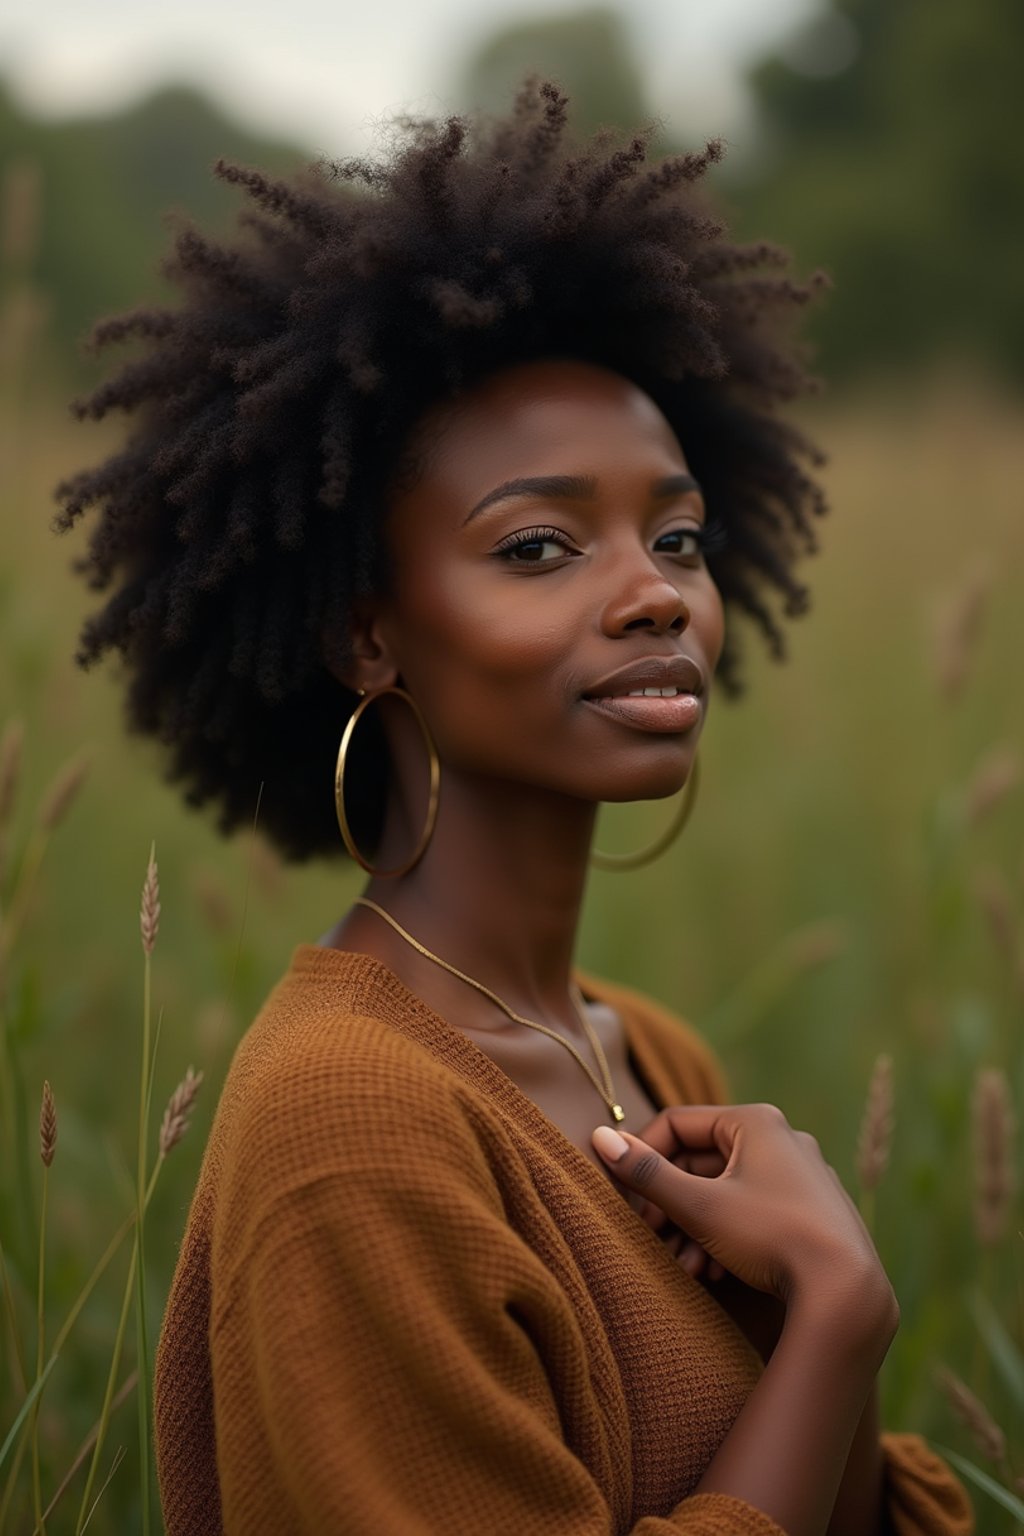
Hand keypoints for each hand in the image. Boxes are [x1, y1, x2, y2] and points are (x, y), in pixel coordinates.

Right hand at [593, 1104, 894, 1321]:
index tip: (625, 1197)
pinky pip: (753, 1210)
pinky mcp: (812, 1211)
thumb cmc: (770, 1237)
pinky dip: (726, 1235)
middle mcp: (782, 1139)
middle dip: (670, 1203)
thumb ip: (648, 1174)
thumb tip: (600, 1138)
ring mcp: (801, 1175)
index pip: (677, 1124)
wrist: (846, 1292)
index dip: (642, 1156)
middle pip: (701, 1160)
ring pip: (726, 1190)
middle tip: (650, 1237)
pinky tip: (714, 1272)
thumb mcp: (700, 1206)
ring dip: (694, 1226)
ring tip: (684, 1265)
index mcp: (755, 1121)